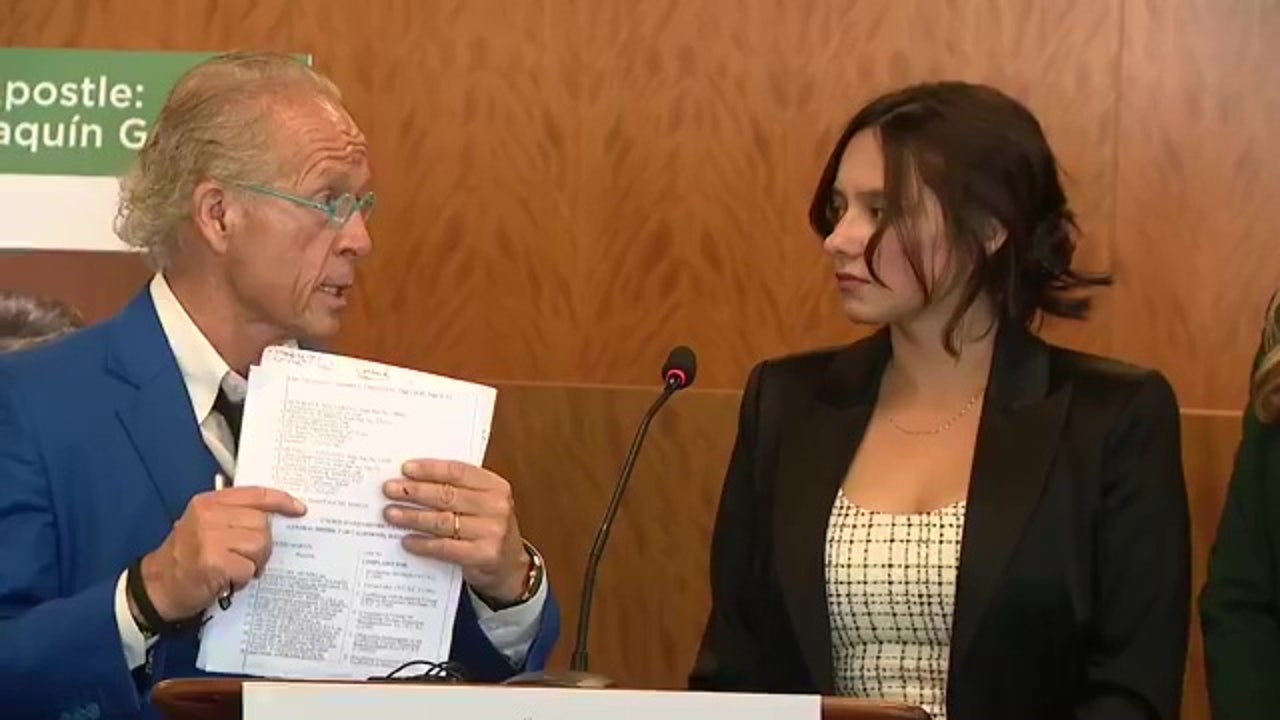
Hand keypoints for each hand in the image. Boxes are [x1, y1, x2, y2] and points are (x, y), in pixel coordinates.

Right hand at [136, 486, 306, 621]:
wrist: (158, 586)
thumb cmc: (186, 557)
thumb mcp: (205, 524)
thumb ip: (234, 515)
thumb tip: (274, 515)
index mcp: (210, 502)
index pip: (256, 494)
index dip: (282, 500)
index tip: (299, 509)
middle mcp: (210, 516)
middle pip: (262, 524)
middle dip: (262, 544)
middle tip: (247, 558)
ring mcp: (210, 538)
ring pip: (260, 545)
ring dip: (254, 562)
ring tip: (237, 568)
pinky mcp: (213, 563)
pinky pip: (248, 568)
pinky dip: (243, 578)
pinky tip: (228, 580)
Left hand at [382, 459, 528, 602]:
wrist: (509, 565)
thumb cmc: (488, 528)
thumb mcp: (482, 502)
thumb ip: (458, 490)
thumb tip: (412, 480)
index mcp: (496, 486)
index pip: (459, 471)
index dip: (430, 469)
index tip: (405, 469)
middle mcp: (496, 506)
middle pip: (447, 495)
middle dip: (414, 491)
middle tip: (390, 490)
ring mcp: (491, 532)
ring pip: (442, 521)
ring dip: (412, 517)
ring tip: (391, 513)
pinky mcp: (482, 555)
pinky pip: (444, 547)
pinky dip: (422, 543)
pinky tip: (406, 540)